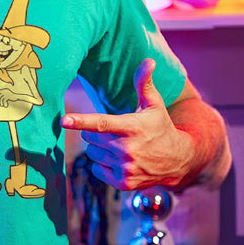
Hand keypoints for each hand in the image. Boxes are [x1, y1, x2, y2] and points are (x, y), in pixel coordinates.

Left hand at [61, 59, 193, 189]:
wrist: (179, 160)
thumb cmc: (161, 127)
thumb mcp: (154, 104)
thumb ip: (144, 83)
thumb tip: (148, 60)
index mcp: (132, 127)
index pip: (101, 124)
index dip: (81, 121)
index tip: (64, 121)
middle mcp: (127, 150)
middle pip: (91, 138)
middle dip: (96, 133)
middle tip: (114, 132)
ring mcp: (126, 169)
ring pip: (92, 154)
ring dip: (100, 149)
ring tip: (119, 146)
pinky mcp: (123, 183)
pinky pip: (97, 170)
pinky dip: (104, 165)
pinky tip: (121, 161)